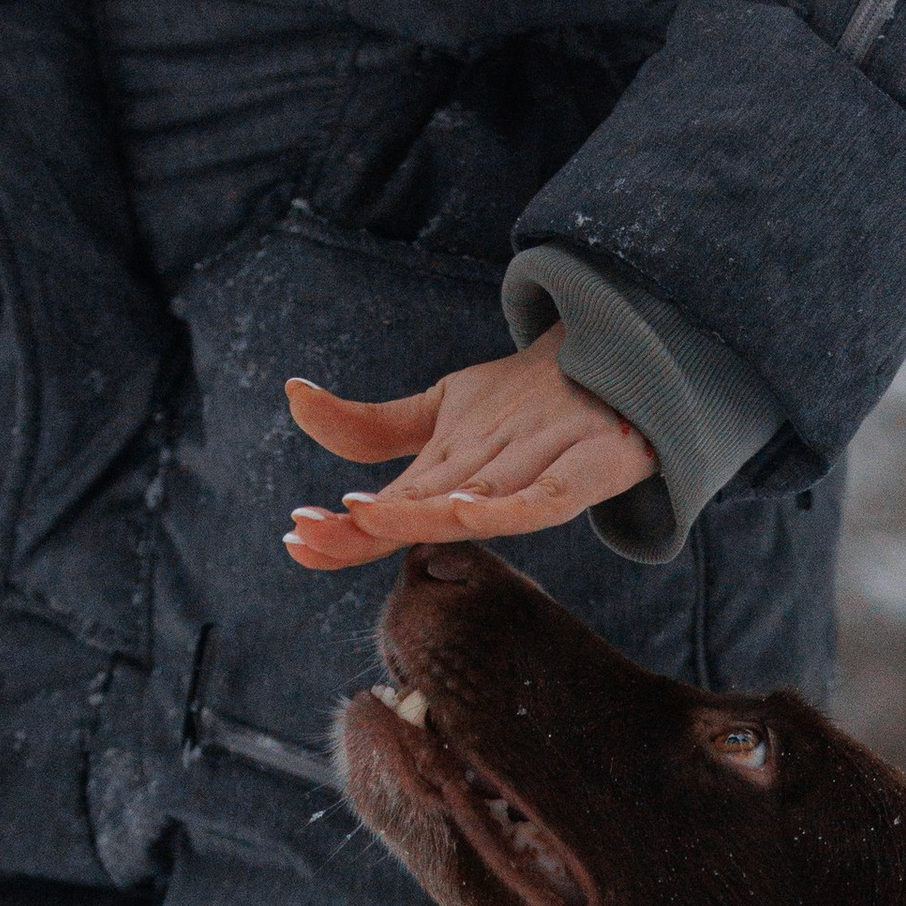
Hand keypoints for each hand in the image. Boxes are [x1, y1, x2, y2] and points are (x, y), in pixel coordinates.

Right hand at [282, 332, 655, 567]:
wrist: (613, 369)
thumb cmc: (525, 406)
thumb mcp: (440, 407)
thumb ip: (369, 427)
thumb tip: (292, 398)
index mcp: (448, 486)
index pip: (386, 509)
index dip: (342, 528)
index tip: (295, 533)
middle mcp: (486, 492)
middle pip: (419, 515)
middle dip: (364, 531)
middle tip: (310, 537)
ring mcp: (535, 485)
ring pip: (473, 508)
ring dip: (420, 516)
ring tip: (365, 516)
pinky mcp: (584, 475)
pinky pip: (543, 500)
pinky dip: (505, 509)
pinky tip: (465, 509)